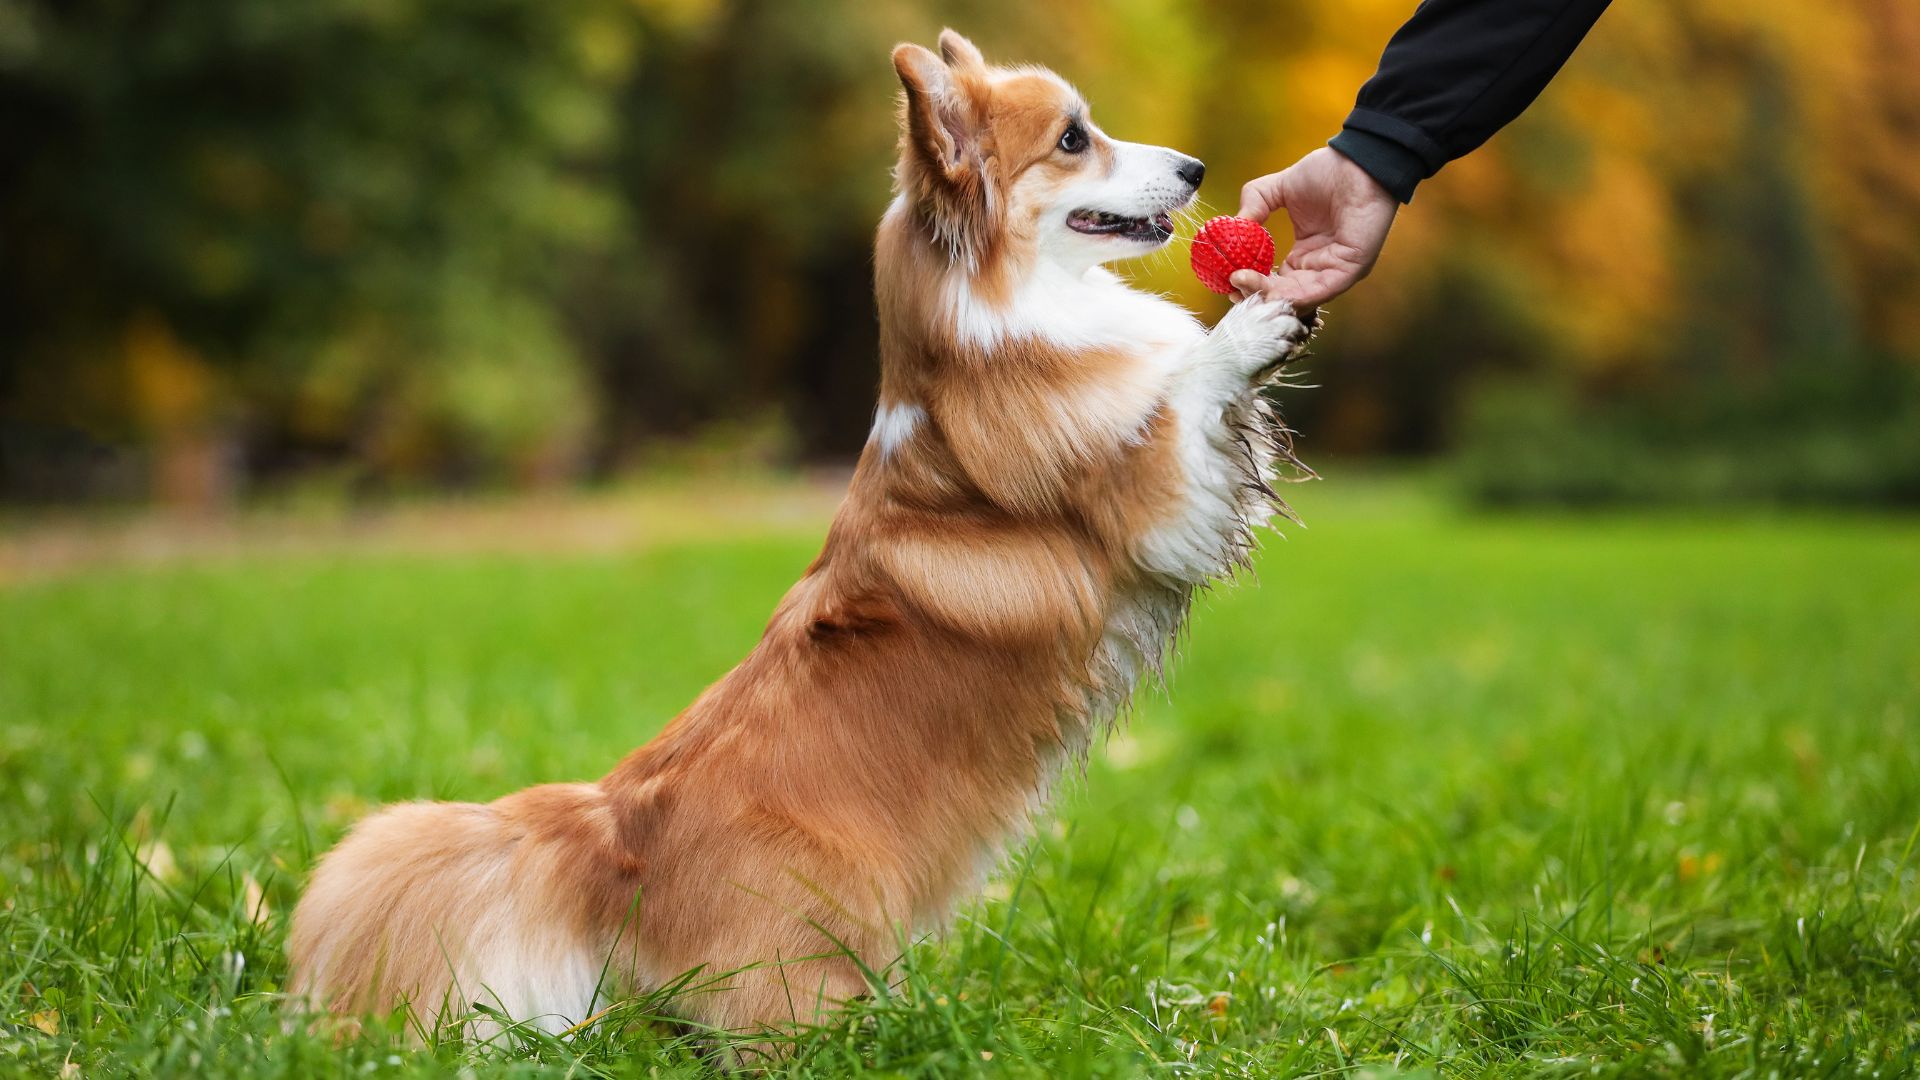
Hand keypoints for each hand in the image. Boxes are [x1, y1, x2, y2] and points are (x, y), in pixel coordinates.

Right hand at [1229, 147, 1398, 308]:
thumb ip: (1255, 203)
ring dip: (1268, 296)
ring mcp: (1336, 270)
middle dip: (1254, 294)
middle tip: (1231, 286)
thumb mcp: (1280, 187)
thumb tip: (1234, 225)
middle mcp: (1320, 267)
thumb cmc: (1330, 171)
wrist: (1360, 160)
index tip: (1227, 277)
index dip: (1250, 283)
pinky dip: (1294, 295)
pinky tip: (1269, 289)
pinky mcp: (1351, 268)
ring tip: (1242, 283)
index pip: (1274, 281)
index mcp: (1305, 254)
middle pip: (1282, 294)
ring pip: (1298, 297)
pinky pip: (1320, 290)